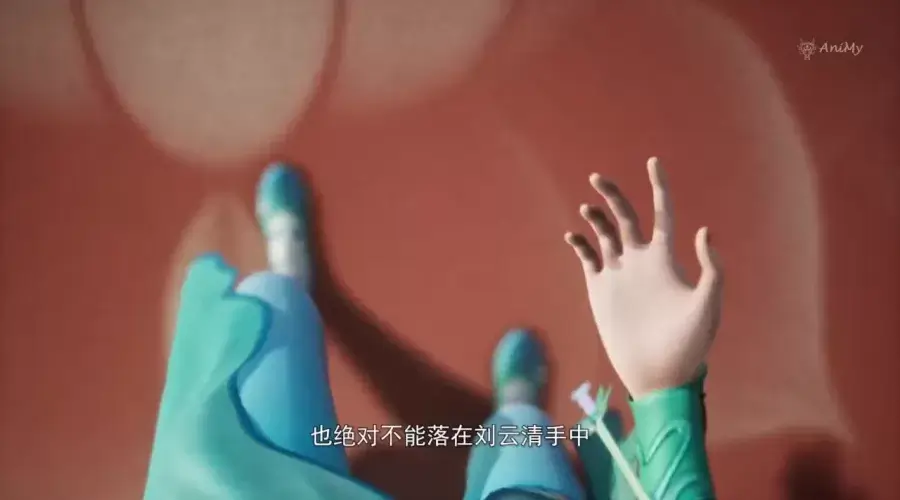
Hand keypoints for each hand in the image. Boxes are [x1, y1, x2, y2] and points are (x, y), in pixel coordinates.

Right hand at [564, 157, 722, 398]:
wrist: (659, 372)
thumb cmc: (689, 344)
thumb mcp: (707, 306)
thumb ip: (710, 270)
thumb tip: (703, 230)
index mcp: (665, 259)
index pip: (662, 213)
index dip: (658, 186)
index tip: (653, 162)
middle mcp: (640, 261)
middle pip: (625, 217)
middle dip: (612, 195)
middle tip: (597, 176)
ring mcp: (619, 275)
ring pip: (604, 234)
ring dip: (595, 218)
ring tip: (586, 207)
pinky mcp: (600, 291)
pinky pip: (588, 260)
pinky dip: (580, 245)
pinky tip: (573, 235)